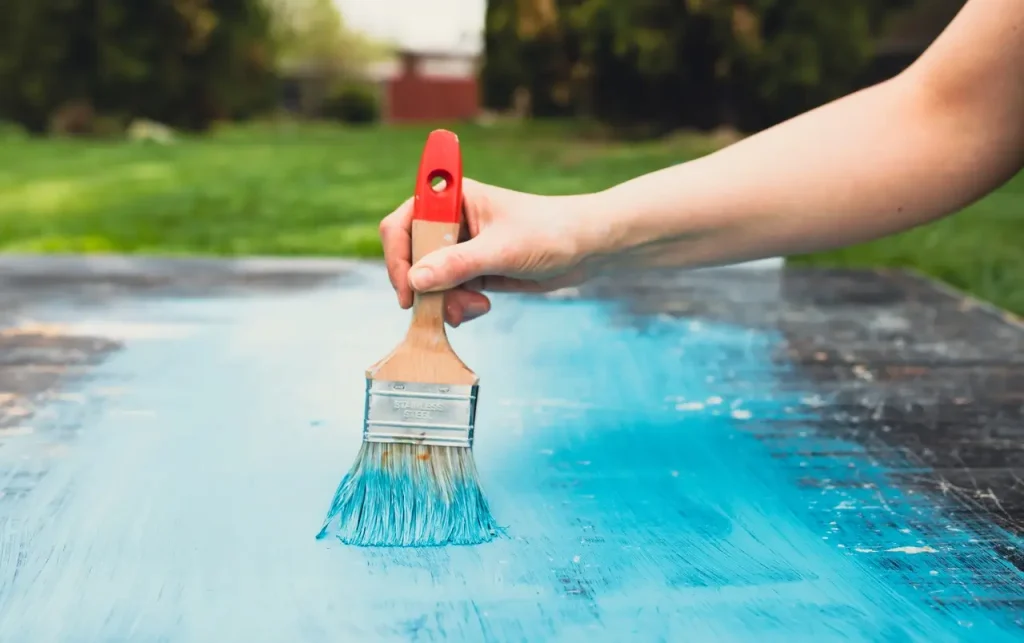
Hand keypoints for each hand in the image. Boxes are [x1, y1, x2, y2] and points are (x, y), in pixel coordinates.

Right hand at [379, 179, 601, 325]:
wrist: (588, 248)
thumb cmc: (550, 232)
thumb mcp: (503, 249)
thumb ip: (458, 265)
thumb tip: (416, 281)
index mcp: (452, 198)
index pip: (403, 223)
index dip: (398, 256)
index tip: (408, 290)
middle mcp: (450, 221)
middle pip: (411, 258)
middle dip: (426, 288)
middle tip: (447, 310)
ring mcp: (460, 247)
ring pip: (429, 281)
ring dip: (444, 301)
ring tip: (475, 308)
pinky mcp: (472, 269)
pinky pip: (447, 292)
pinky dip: (457, 305)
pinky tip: (480, 307)